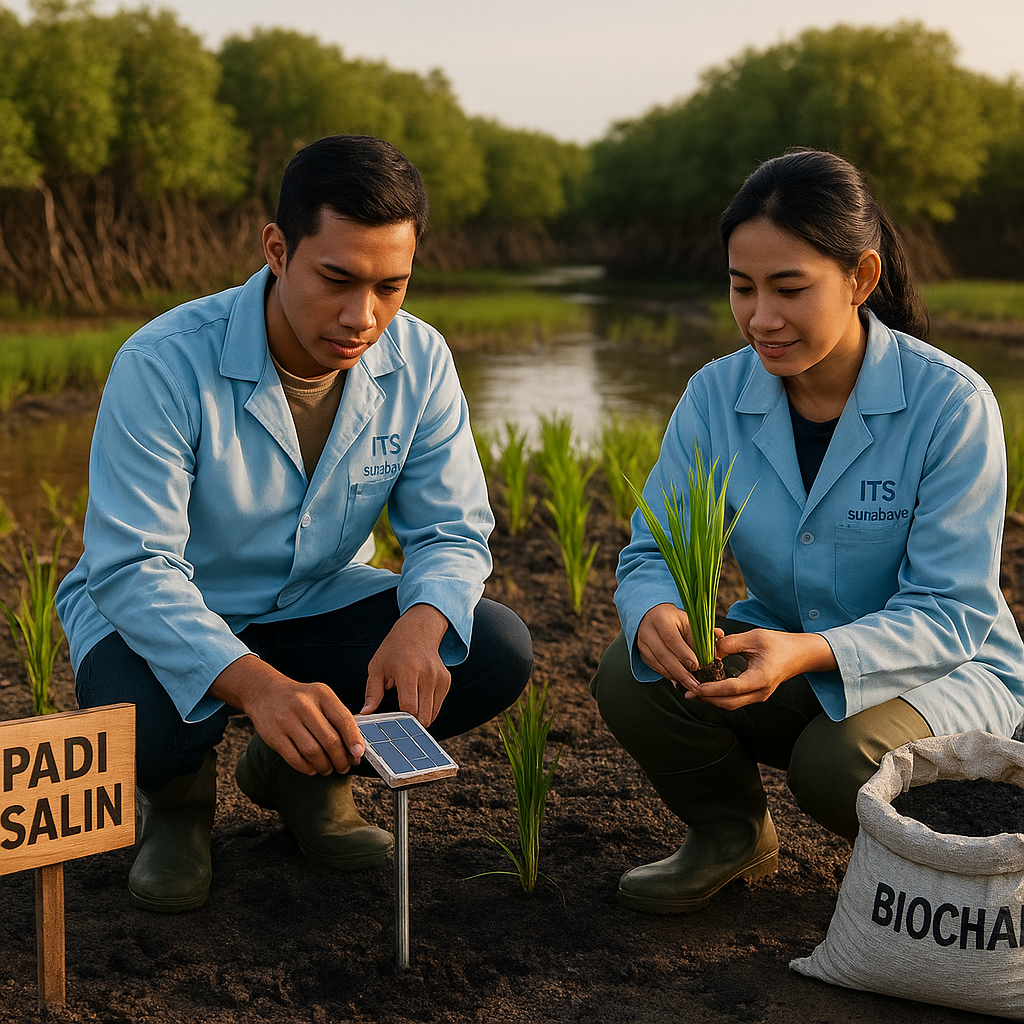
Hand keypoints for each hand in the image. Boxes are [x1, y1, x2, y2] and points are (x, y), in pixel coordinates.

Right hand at [210, 655, 364, 775]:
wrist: (266, 692)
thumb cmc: (300, 699)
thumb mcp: (321, 697)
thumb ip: (337, 717)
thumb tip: (355, 746)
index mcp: (321, 694)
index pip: (343, 719)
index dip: (353, 740)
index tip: (358, 754)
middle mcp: (304, 705)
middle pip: (329, 739)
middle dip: (340, 759)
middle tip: (344, 767)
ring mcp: (287, 720)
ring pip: (312, 751)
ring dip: (324, 765)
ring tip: (328, 769)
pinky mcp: (273, 735)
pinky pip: (294, 758)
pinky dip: (306, 767)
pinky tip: (312, 768)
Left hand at [361, 603, 450, 726]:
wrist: (418, 629)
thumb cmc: (394, 648)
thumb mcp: (377, 667)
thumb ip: (372, 692)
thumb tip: (366, 713)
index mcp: (407, 672)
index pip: (409, 707)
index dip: (402, 721)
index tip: (393, 725)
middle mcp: (427, 675)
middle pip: (424, 715)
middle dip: (412, 724)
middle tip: (400, 724)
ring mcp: (439, 678)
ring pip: (433, 713)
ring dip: (421, 717)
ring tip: (408, 710)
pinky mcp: (446, 680)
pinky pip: (438, 705)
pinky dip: (428, 708)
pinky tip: (418, 700)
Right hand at [636, 603, 722, 695]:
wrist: (653, 614)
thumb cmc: (674, 619)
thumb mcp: (687, 620)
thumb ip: (700, 631)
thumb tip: (718, 636)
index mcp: (661, 619)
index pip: (672, 639)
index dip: (684, 654)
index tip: (696, 666)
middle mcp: (648, 631)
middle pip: (663, 655)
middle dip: (680, 672)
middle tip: (695, 684)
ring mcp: (642, 642)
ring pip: (658, 663)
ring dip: (674, 676)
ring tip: (689, 685)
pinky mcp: (642, 652)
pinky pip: (654, 667)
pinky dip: (667, 675)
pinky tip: (678, 681)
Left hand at [694, 628, 837, 709]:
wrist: (800, 654)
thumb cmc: (779, 643)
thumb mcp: (754, 637)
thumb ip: (730, 643)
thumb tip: (710, 651)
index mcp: (760, 678)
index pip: (732, 689)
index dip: (712, 689)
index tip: (696, 686)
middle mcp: (760, 692)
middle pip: (729, 702)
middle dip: (707, 699)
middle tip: (688, 691)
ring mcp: (759, 695)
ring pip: (732, 704)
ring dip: (713, 699)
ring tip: (694, 690)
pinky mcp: (756, 694)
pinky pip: (736, 700)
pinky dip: (721, 696)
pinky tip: (709, 688)